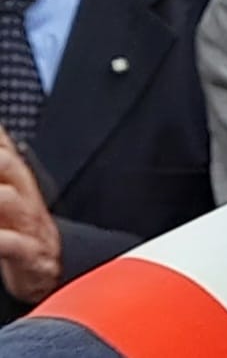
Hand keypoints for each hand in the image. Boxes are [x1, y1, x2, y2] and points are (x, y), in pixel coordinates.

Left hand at [0, 127, 60, 303]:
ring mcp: (27, 221)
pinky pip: (11, 244)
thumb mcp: (8, 190)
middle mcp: (22, 193)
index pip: (3, 147)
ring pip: (8, 200)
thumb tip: (0, 132)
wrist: (49, 267)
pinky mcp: (29, 252)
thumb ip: (3, 161)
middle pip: (7, 165)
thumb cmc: (20, 225)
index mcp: (14, 176)